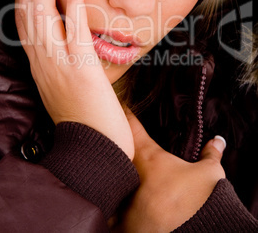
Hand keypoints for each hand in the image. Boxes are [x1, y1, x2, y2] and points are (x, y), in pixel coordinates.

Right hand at [15, 0, 133, 159]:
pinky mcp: (80, 66)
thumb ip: (60, 59)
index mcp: (39, 62)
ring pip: (41, 13)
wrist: (94, 149)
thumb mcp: (63, 85)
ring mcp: (58, 62)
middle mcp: (42, 59)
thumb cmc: (83, 117)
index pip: (22, 18)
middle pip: (26, 9)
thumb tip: (64, 35)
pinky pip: (72, 26)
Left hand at [111, 112, 225, 231]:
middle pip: (113, 150)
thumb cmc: (199, 198)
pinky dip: (111, 203)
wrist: (194, 230)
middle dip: (111, 143)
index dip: (125, 114)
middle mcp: (132, 173)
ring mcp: (126, 196)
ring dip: (108, 171)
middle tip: (112, 138)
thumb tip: (218, 141)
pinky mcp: (126, 219)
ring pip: (108, 177)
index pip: (132, 127)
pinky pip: (112, 207)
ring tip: (106, 168)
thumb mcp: (209, 172)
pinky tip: (111, 201)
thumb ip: (211, 154)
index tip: (121, 105)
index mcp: (149, 157)